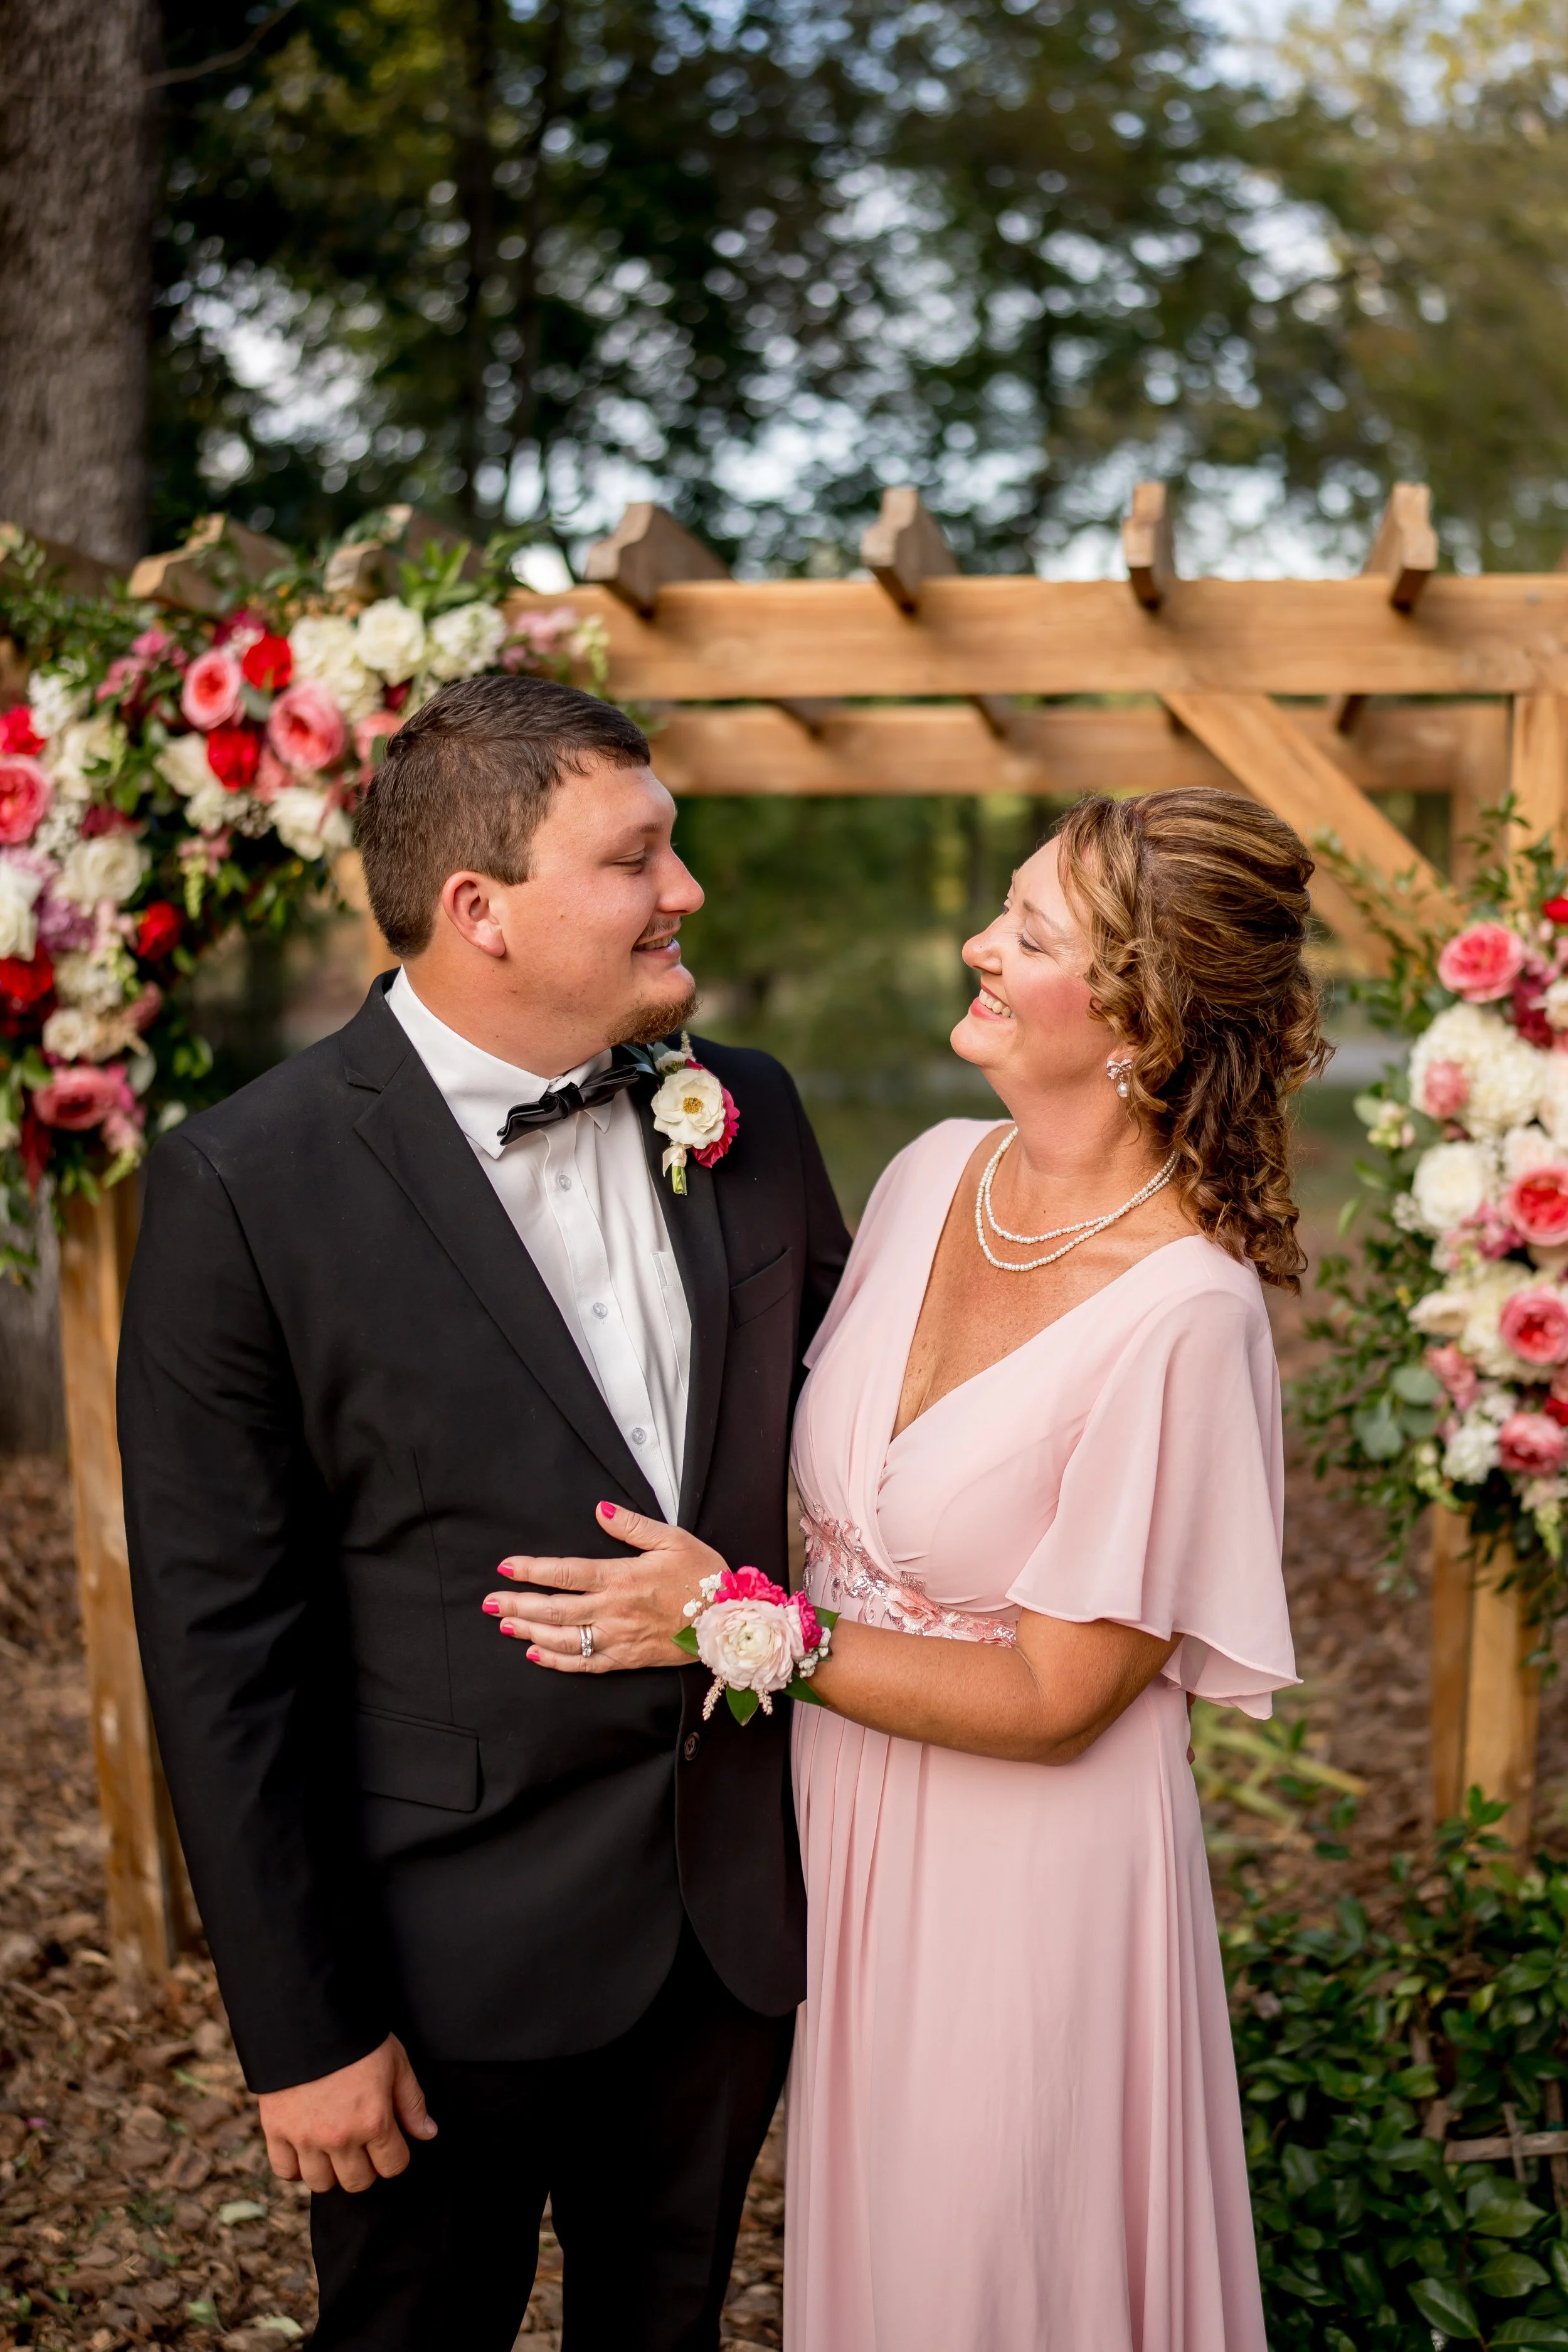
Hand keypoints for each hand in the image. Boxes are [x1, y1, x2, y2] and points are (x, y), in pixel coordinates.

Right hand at [257, 2034, 435, 2193]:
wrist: (307, 2017)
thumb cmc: (357, 2038)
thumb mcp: (396, 2063)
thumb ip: (412, 2102)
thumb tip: (427, 2133)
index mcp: (373, 2120)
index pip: (393, 2166)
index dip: (395, 2156)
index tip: (389, 2144)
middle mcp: (340, 2137)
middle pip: (357, 2182)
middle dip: (365, 2167)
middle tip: (362, 2145)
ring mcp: (306, 2137)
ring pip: (321, 2183)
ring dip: (331, 2170)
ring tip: (333, 2147)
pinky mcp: (276, 2131)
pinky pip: (285, 2171)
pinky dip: (296, 2166)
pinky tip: (306, 2148)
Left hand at [484, 1502, 724, 1672]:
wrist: (727, 1620)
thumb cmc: (703, 1576)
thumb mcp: (672, 1539)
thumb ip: (632, 1525)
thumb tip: (600, 1510)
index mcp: (622, 1578)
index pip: (566, 1573)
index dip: (532, 1570)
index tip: (507, 1566)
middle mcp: (613, 1610)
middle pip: (554, 1609)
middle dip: (517, 1603)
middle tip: (490, 1602)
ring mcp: (618, 1638)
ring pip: (562, 1638)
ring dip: (529, 1630)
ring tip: (503, 1623)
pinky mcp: (626, 1659)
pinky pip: (584, 1663)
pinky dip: (556, 1660)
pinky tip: (535, 1653)